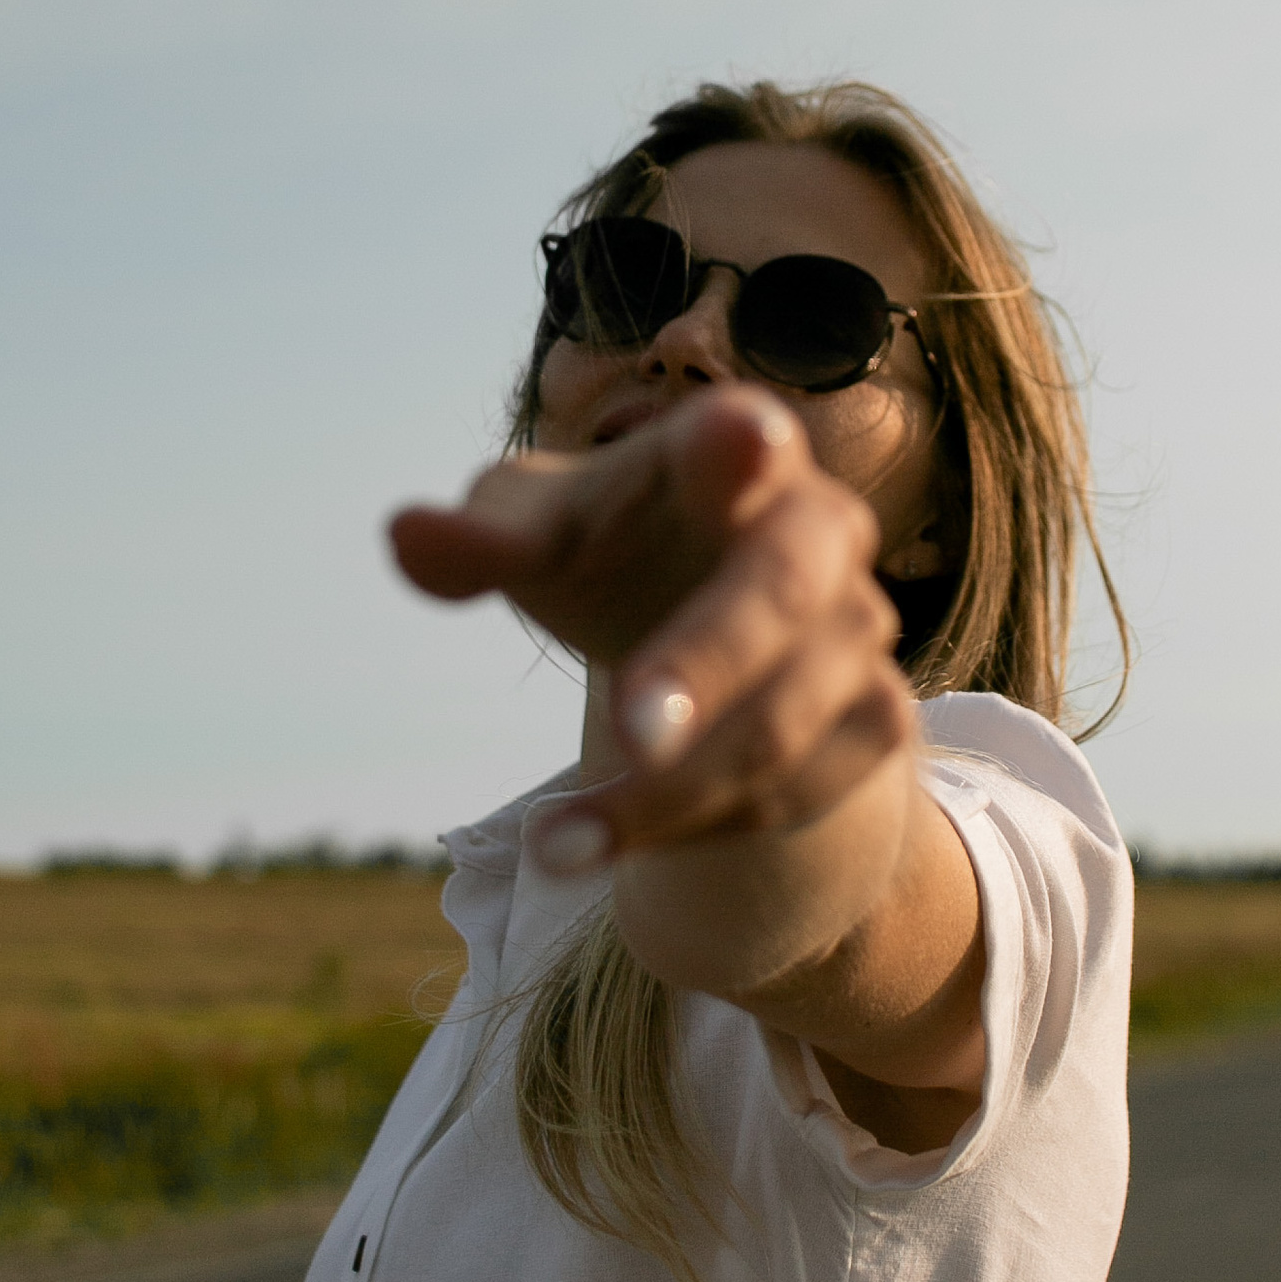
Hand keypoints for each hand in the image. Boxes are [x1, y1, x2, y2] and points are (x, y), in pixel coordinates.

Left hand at [388, 391, 916, 868]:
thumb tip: (404, 535)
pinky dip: (693, 831)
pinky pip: (793, 795)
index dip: (740, 443)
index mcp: (731, 451)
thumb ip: (482, 539)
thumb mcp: (538, 534)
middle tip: (628, 729)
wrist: (703, 638)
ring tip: (550, 845)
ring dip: (668, 794)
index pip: (743, 436)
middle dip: (708, 661)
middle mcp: (818, 528)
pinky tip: (601, 844)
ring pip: (783, 724)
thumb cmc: (610, 551)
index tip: (735, 436)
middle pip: (781, 590)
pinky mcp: (876, 722)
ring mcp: (860, 628)